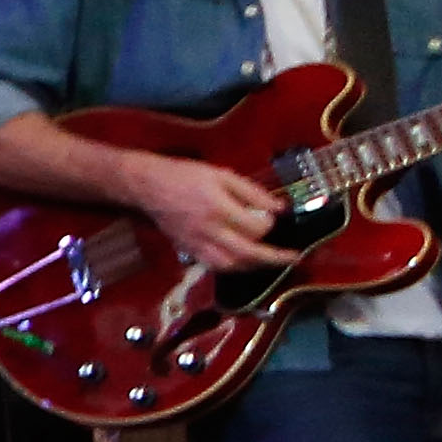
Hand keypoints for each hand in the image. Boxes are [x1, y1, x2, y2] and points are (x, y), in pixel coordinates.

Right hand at [116, 146, 292, 275]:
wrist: (146, 185)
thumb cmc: (185, 175)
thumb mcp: (221, 174)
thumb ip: (252, 192)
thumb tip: (280, 208)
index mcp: (218, 207)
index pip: (256, 227)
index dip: (271, 225)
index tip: (276, 216)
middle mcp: (209, 230)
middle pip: (248, 253)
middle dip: (275, 258)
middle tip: (295, 258)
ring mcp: (197, 243)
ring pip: (232, 265)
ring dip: (255, 266)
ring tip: (271, 261)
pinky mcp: (188, 249)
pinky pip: (215, 266)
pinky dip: (234, 267)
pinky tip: (244, 262)